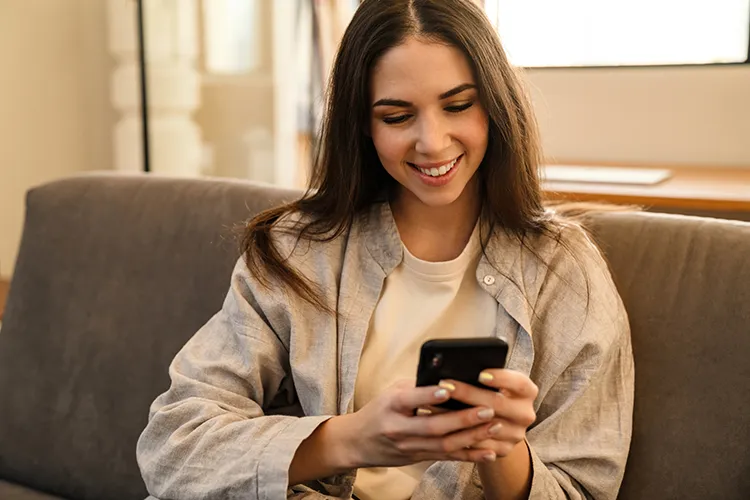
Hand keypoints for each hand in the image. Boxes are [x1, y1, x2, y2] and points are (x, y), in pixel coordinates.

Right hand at [337, 380, 505, 468]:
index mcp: (390, 406)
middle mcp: (398, 428)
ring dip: (472, 437)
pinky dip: (469, 456)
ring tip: (494, 425)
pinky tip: (488, 452)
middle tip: (487, 409)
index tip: (448, 389)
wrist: (357, 442)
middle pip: (433, 427)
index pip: (410, 399)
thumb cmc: (379, 410)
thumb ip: (417, 386)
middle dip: (463, 419)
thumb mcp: (391, 392)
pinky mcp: (418, 458)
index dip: (429, 395)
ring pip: (444, 445)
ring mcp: (408, 447)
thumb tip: (449, 378)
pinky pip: (447, 458)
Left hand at [436, 370, 537, 459]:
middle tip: (446, 385)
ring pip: (485, 426)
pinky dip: (459, 434)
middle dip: (469, 393)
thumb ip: (483, 374)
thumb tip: (456, 365)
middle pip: (498, 403)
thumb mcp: (494, 381)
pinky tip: (439, 425)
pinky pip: (479, 444)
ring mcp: (516, 434)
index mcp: (527, 392)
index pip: (518, 382)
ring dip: (458, 416)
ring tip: (433, 404)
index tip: (480, 374)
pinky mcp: (504, 450)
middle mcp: (525, 413)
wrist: (500, 424)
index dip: (501, 378)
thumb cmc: (491, 392)